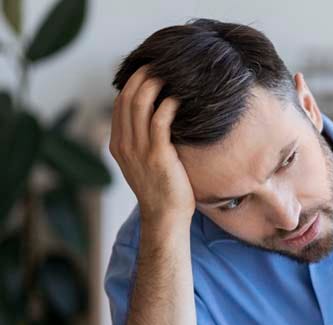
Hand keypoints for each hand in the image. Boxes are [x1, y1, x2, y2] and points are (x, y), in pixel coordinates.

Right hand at [109, 65, 194, 225]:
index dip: (132, 83)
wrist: (166, 217)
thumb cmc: (163, 190)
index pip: (119, 104)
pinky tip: (179, 98)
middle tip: (159, 64)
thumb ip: (144, 141)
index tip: (147, 70)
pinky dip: (169, 105)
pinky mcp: (158, 155)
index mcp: (118, 144)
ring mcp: (139, 150)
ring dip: (155, 85)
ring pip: (140, 104)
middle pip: (127, 98)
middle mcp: (124, 144)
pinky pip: (161, 121)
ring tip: (170, 74)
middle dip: (142, 77)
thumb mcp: (145, 163)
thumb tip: (158, 119)